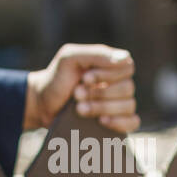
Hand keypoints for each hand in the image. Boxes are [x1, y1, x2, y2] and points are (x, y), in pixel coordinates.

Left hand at [24, 43, 139, 133]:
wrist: (44, 103)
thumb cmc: (58, 77)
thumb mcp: (70, 57)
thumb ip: (96, 54)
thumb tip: (125, 58)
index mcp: (112, 66)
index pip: (127, 67)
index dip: (108, 74)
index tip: (85, 78)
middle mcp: (119, 83)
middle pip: (127, 88)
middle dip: (100, 93)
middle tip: (77, 94)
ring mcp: (119, 103)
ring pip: (128, 106)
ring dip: (102, 107)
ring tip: (80, 109)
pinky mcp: (116, 121)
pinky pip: (132, 122)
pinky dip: (120, 122)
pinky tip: (102, 121)